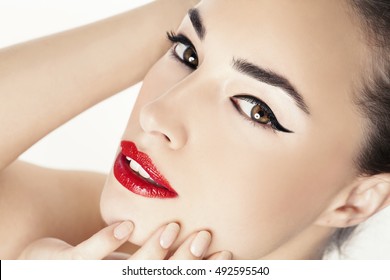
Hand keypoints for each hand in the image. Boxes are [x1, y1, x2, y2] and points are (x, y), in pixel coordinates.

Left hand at [18, 221, 231, 259]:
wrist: (46, 263)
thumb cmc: (100, 262)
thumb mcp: (135, 259)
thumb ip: (160, 253)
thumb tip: (197, 235)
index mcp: (141, 279)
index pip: (177, 276)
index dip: (203, 269)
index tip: (225, 252)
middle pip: (159, 277)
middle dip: (185, 260)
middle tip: (204, 236)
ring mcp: (93, 278)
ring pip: (128, 271)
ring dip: (152, 250)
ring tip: (171, 227)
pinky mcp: (68, 266)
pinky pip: (87, 256)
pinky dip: (106, 242)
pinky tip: (124, 226)